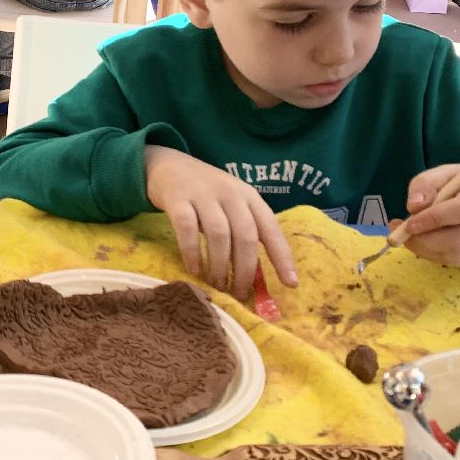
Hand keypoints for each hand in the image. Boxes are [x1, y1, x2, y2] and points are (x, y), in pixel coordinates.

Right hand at [144, 145, 298, 295]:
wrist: (169, 166)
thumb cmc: (206, 193)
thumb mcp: (232, 204)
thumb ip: (244, 229)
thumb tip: (254, 275)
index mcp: (249, 197)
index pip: (270, 228)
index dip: (282, 257)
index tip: (291, 283)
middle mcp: (230, 193)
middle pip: (245, 235)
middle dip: (244, 269)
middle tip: (239, 294)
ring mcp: (203, 194)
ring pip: (219, 233)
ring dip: (219, 265)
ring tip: (217, 286)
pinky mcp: (178, 198)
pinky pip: (187, 227)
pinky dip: (192, 251)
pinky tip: (194, 269)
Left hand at [398, 165, 459, 267]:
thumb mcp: (443, 174)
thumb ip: (426, 184)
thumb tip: (414, 206)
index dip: (435, 218)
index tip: (410, 223)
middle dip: (426, 239)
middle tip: (402, 234)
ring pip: (456, 254)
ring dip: (425, 249)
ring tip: (407, 236)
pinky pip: (455, 262)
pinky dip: (432, 255)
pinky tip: (421, 242)